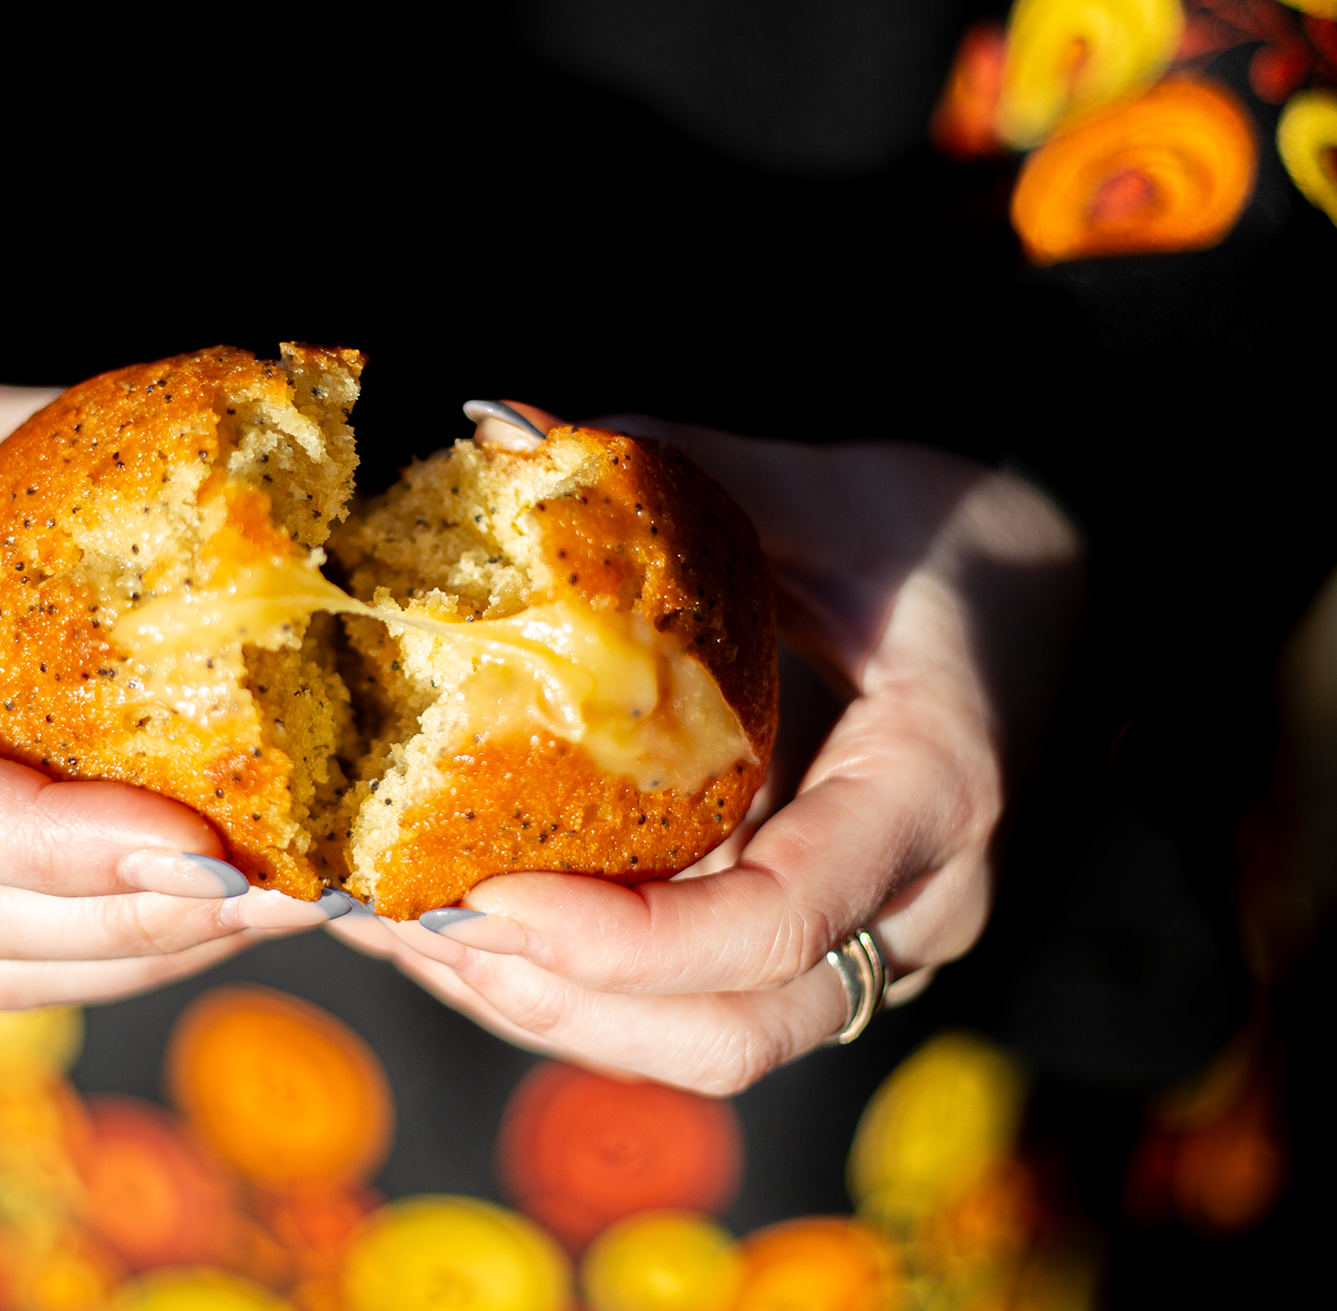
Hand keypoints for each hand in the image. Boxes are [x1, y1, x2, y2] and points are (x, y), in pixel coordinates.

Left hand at [332, 407, 1083, 1092]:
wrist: (1055, 594)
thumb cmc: (949, 538)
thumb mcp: (832, 493)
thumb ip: (683, 469)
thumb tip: (497, 423)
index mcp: (933, 792)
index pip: (778, 922)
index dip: (627, 938)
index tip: (487, 894)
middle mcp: (914, 904)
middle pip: (732, 1030)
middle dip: (559, 997)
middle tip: (415, 925)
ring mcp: (874, 938)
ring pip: (707, 1042)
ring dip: (553, 1008)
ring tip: (409, 935)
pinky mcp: (823, 939)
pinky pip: (700, 1003)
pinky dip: (582, 982)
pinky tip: (473, 916)